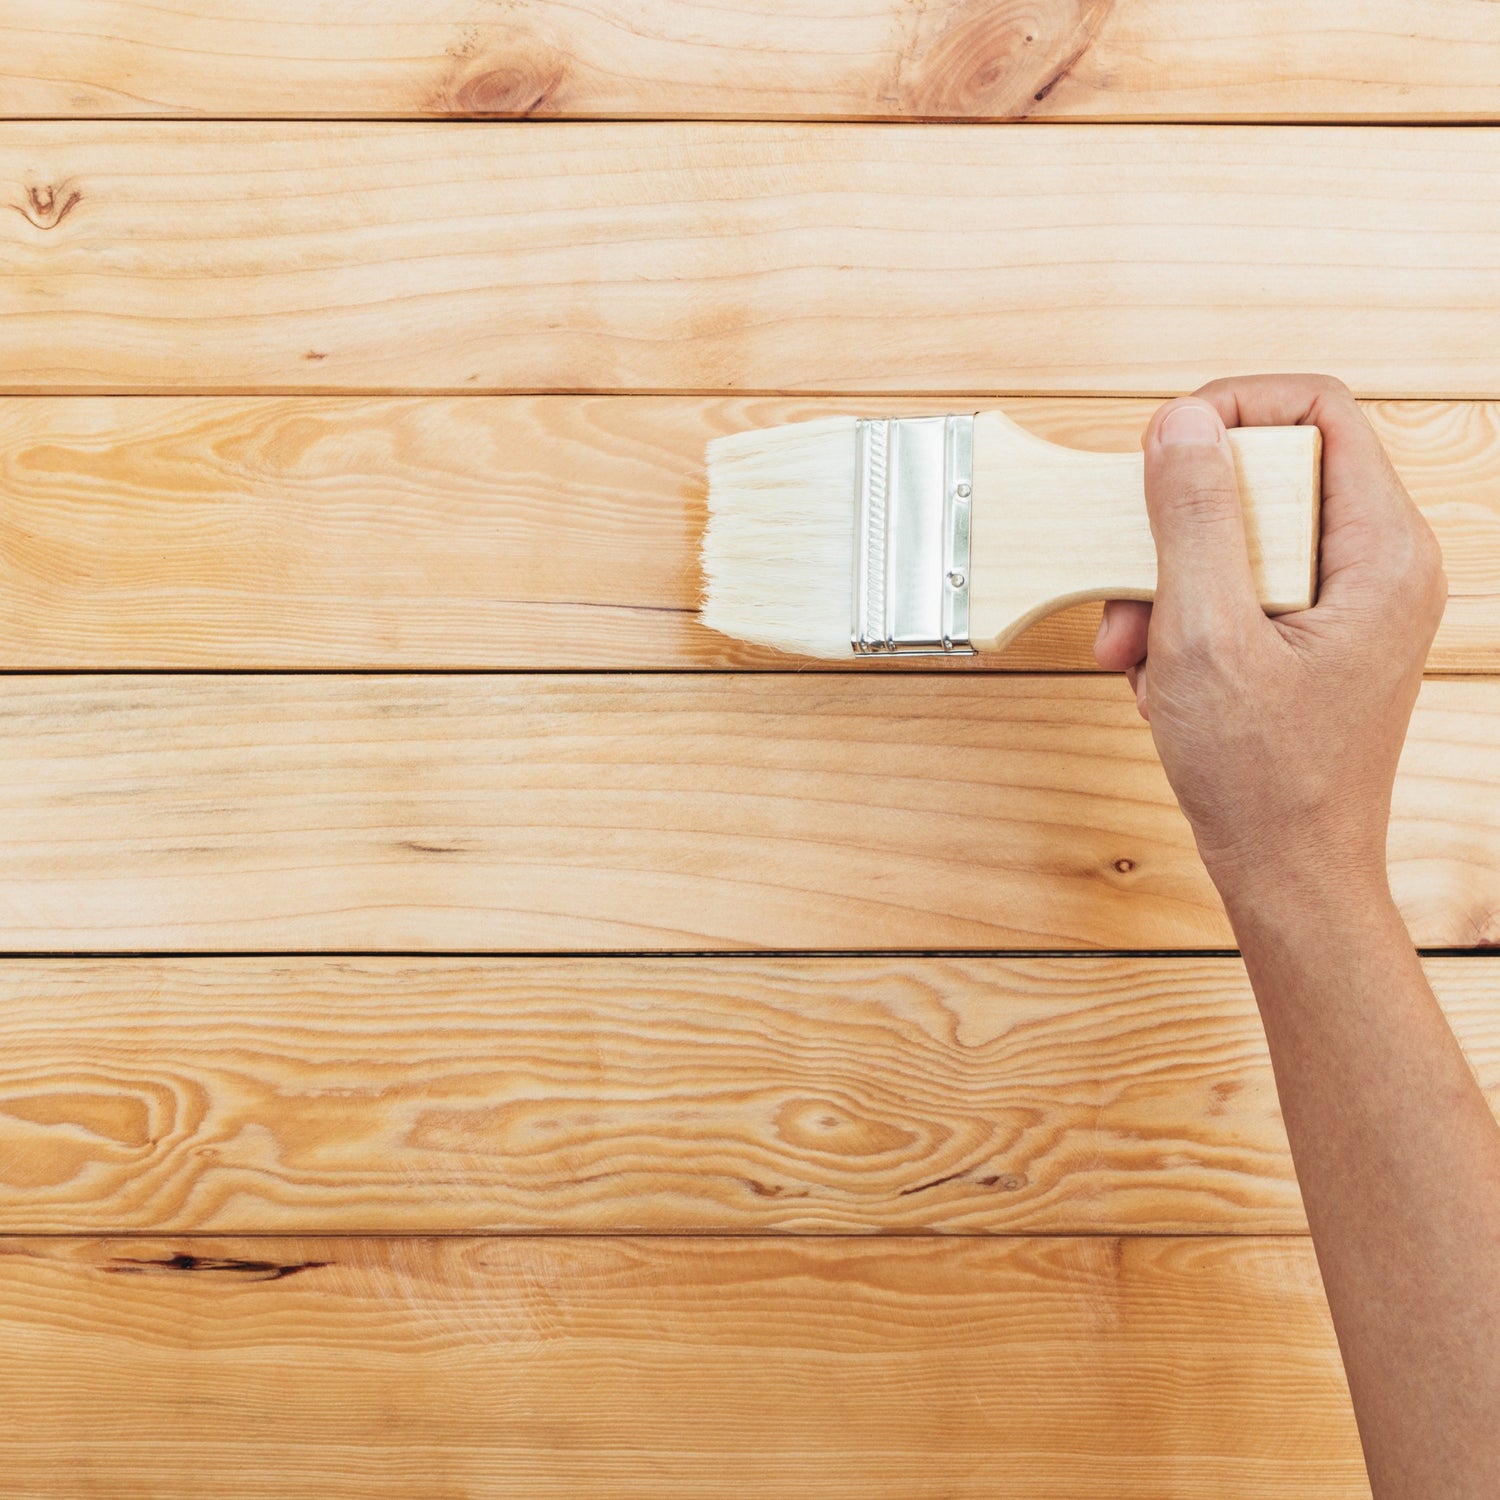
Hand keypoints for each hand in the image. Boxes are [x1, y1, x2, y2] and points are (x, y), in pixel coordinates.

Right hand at [1093, 375, 1446, 908]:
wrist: (1289, 876)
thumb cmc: (1266, 781)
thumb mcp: (1206, 637)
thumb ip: (1192, 519)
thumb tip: (1181, 422)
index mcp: (1382, 551)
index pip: (1316, 410)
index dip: (1230, 409)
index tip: (1160, 450)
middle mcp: (1378, 565)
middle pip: (1265, 476)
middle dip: (1176, 527)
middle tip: (1129, 589)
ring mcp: (1347, 604)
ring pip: (1239, 537)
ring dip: (1167, 584)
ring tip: (1137, 653)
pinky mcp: (1313, 637)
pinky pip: (1236, 589)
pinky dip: (1184, 622)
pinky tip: (1164, 679)